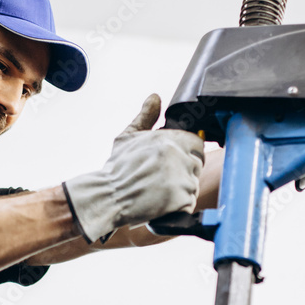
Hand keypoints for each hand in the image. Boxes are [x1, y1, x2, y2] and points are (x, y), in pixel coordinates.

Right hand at [63, 94, 204, 242]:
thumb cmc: (117, 169)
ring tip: (158, 191)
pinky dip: (177, 206)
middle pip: (197, 164)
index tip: (171, 162)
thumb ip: (145, 117)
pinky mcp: (181, 200)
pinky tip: (160, 203)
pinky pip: (189, 202)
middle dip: (183, 172)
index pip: (196, 143)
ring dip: (180, 190)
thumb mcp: (128, 138)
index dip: (185, 153)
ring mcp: (181, 178)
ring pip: (193, 184)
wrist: (108, 197)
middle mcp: (178, 156)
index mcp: (169, 139)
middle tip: (161, 179)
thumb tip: (155, 98)